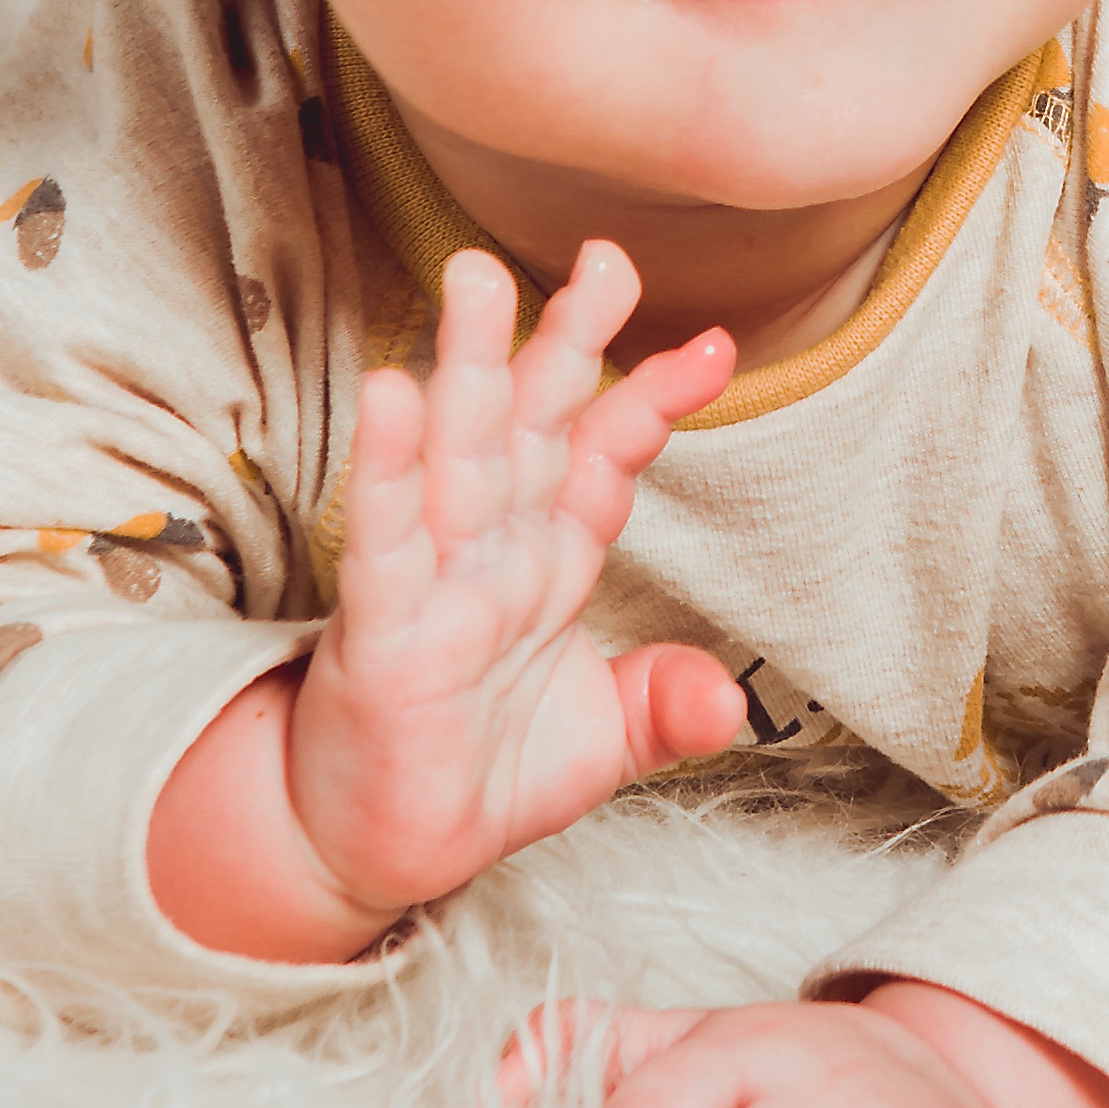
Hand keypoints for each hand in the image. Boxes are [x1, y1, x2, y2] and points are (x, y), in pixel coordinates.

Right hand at [148, 242, 744, 959]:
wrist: (377, 853)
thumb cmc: (480, 776)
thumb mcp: (603, 744)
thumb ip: (666, 707)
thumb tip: (730, 700)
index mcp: (549, 563)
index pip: (605, 459)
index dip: (653, 399)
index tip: (714, 345)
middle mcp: (494, 554)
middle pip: (533, 426)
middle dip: (565, 341)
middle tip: (605, 254)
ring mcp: (435, 585)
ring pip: (458, 459)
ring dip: (469, 368)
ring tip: (478, 279)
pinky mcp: (382, 633)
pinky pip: (387, 541)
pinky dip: (391, 469)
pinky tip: (394, 394)